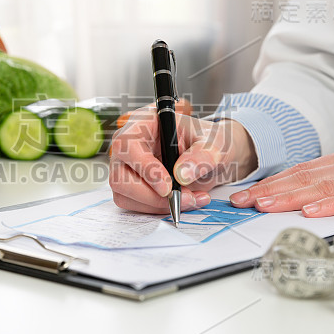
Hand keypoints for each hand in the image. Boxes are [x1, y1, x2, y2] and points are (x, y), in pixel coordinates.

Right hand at [109, 107, 257, 212]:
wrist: (212, 158)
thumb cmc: (209, 143)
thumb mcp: (214, 144)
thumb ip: (201, 156)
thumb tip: (181, 174)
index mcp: (143, 123)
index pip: (128, 146)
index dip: (145, 168)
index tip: (168, 186)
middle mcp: (128, 145)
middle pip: (119, 177)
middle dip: (152, 196)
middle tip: (184, 199)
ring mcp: (126, 166)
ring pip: (124, 195)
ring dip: (157, 205)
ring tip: (191, 199)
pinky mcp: (130, 185)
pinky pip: (133, 205)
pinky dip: (157, 209)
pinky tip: (182, 201)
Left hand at [230, 144, 333, 215]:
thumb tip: (320, 207)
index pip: (305, 171)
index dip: (273, 183)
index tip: (247, 194)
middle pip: (306, 176)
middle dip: (269, 189)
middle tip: (239, 202)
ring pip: (326, 185)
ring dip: (290, 196)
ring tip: (261, 205)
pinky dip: (333, 204)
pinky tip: (311, 211)